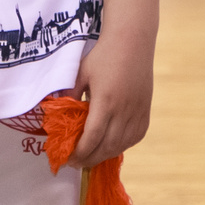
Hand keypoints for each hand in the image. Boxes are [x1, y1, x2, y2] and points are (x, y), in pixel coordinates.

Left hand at [67, 30, 153, 165]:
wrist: (132, 41)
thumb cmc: (103, 55)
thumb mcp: (81, 74)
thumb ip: (70, 96)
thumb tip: (58, 117)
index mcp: (106, 101)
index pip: (92, 137)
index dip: (80, 152)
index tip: (68, 159)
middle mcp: (124, 110)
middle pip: (107, 146)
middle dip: (90, 159)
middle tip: (76, 162)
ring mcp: (137, 112)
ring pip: (122, 145)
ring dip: (105, 155)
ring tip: (91, 156)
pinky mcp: (146, 112)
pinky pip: (135, 138)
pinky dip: (122, 146)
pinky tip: (111, 146)